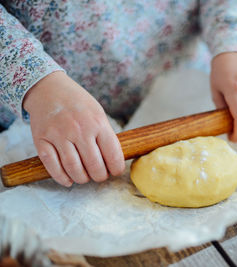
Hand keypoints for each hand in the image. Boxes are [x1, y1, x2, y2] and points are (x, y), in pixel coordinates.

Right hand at [23, 71, 124, 186]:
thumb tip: (114, 160)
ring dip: (82, 178)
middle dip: (100, 176)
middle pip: (94, 165)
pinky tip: (68, 180)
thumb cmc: (77, 103)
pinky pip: (52, 165)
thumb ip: (105, 135)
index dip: (116, 168)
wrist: (48, 89)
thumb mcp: (98, 113)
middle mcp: (79, 130)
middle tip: (100, 176)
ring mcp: (59, 135)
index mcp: (97, 123)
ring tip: (85, 178)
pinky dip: (61, 177)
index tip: (116, 172)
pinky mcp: (41, 140)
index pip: (112, 154)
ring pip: (73, 168)